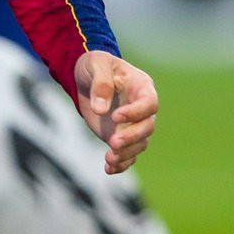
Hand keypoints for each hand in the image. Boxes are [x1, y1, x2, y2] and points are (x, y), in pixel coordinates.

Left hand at [75, 51, 158, 173]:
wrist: (85, 77)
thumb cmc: (94, 65)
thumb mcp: (96, 64)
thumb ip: (101, 84)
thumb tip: (101, 110)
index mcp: (142, 86)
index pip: (149, 103)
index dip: (136, 112)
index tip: (115, 116)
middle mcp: (141, 108)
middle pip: (147, 127)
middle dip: (132, 137)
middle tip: (112, 142)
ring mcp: (132, 124)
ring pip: (139, 143)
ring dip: (127, 153)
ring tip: (109, 159)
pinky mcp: (121, 136)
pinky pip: (128, 154)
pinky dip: (121, 163)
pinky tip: (109, 168)